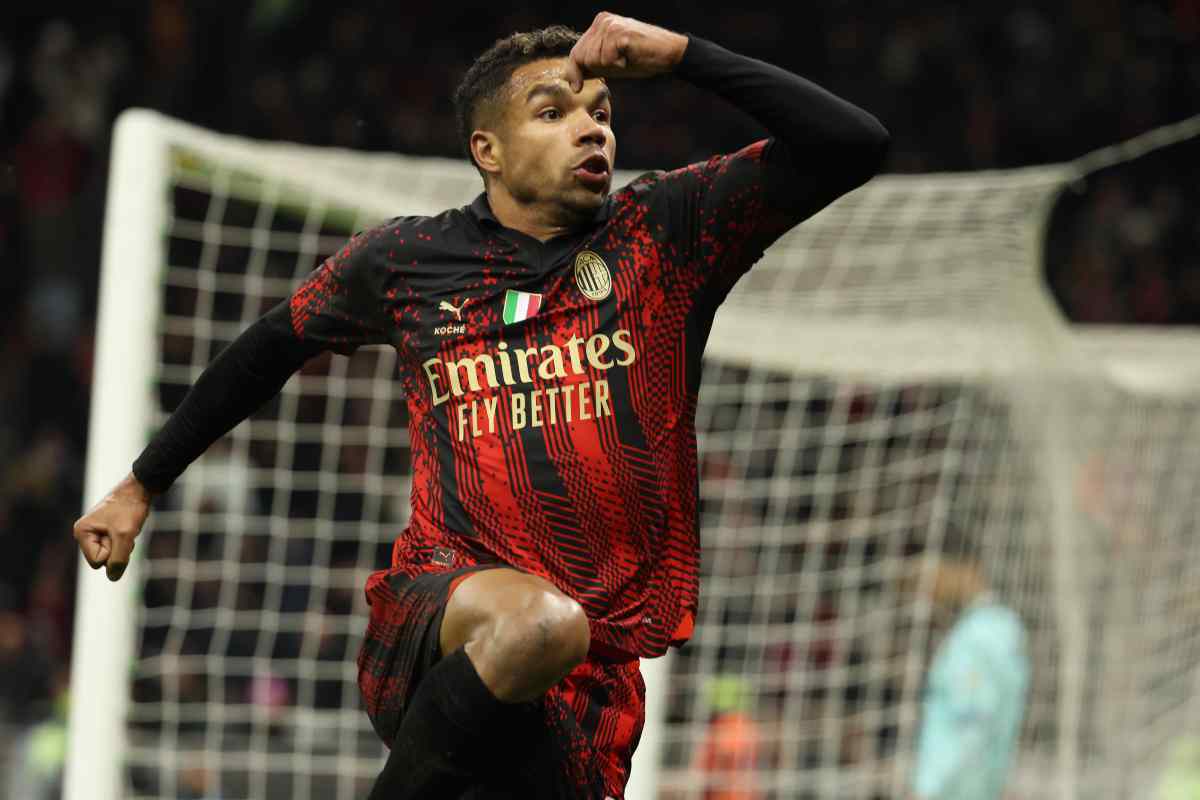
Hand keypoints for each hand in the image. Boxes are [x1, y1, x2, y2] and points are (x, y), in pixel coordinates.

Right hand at [73, 472, 152, 580]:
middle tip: (124, 529)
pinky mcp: (107, 530)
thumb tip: (113, 578)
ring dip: (125, 544)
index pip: (97, 562)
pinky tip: (129, 527)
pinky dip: (127, 540)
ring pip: (112, 554)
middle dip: (118, 549)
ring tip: (127, 526)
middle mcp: (85, 533)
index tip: (118, 532)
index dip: (112, 552)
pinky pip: (118, 546)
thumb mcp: (125, 535)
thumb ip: (118, 559)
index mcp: (82, 532)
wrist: (141, 488)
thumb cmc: (130, 508)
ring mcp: (96, 532)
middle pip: (103, 560)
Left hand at [565, 12, 688, 90]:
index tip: (575, 87)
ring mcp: (610, 25)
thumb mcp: (612, 63)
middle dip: (596, 69)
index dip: (573, 71)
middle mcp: (602, 21)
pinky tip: (630, 58)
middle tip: (618, 66)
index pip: (576, 51)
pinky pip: (607, 60)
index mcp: (599, 24)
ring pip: (593, 59)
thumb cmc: (642, 58)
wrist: (668, 53)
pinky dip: (619, 65)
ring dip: (610, 67)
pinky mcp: (619, 33)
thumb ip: (593, 65)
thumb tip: (571, 77)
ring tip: (626, 59)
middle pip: (581, 56)